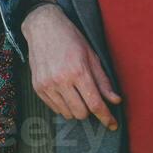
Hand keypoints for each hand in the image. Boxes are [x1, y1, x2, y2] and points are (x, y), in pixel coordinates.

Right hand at [21, 3, 121, 128]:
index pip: (95, 103)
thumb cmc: (70, 38)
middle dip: (90, 110)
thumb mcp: (91, 55)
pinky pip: (54, 108)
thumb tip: (115, 100)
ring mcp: (47, 85)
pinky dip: (64, 106)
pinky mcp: (38, 87)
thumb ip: (103, 80)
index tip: (112, 125)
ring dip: (76, 109)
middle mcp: (61, 80)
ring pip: (67, 113)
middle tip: (91, 99)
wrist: (43, 27)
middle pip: (81, 113)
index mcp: (78, 71)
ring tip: (77, 93)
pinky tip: (66, 93)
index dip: (106, 117)